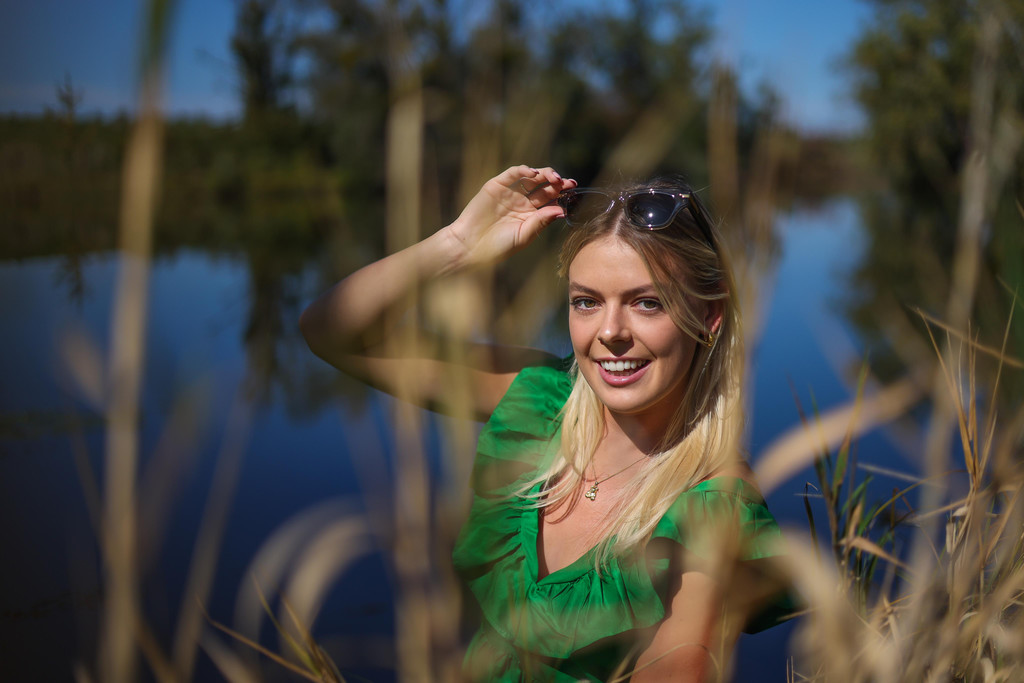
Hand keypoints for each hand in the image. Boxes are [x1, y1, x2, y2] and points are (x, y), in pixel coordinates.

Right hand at [443, 165, 576, 268]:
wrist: (470, 245)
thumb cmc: (497, 246)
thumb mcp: (523, 235)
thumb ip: (541, 222)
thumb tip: (561, 210)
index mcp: (531, 215)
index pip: (551, 201)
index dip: (562, 194)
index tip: (573, 190)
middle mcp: (522, 202)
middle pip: (544, 188)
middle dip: (557, 183)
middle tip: (567, 182)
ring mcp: (510, 192)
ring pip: (531, 178)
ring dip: (544, 174)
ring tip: (553, 177)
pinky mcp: (496, 185)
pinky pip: (512, 174)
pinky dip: (523, 170)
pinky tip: (533, 173)